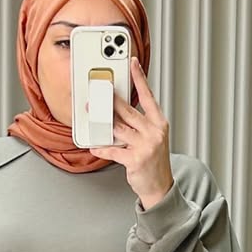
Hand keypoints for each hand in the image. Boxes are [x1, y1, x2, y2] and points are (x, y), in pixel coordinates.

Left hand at [88, 56, 174, 208]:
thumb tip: (116, 113)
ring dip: (103, 122)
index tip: (132, 63)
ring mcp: (145, 146)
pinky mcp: (135, 160)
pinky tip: (94, 145)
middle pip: (129, 111)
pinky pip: (113, 150)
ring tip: (92, 113)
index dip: (139, 79)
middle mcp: (154, 133)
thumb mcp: (152, 139)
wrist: (160, 187)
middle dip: (112, 100)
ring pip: (119, 129)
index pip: (148, 97)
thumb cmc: (154, 162)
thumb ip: (137, 125)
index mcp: (159, 124)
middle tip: (100, 90)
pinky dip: (102, 148)